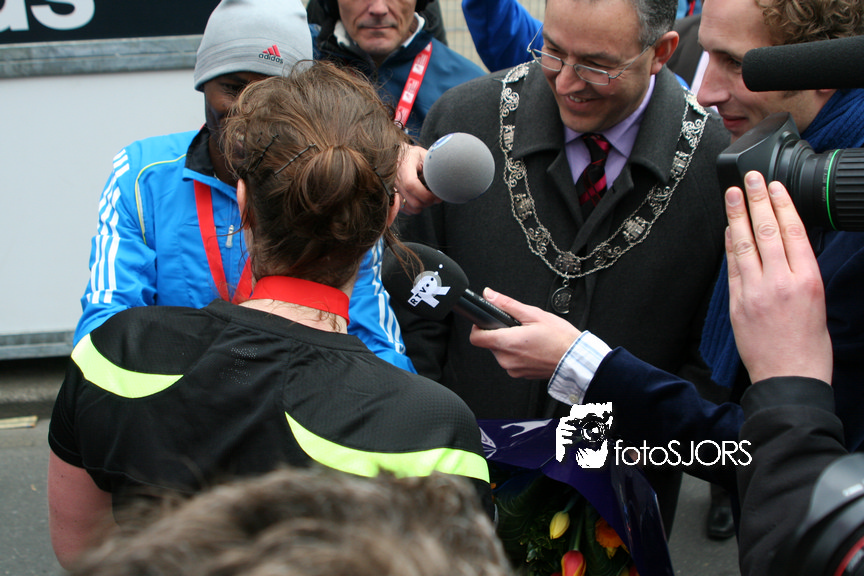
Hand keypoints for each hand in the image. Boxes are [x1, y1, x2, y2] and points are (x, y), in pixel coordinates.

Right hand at [394, 144, 441, 214]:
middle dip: (428, 202)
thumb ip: (432, 166)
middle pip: (413, 201)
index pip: (411, 185)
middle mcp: (396, 180)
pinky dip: (414, 208)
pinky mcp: (393, 196)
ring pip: (410, 207)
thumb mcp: (423, 155)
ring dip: (422, 206)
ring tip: (427, 197)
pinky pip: (405, 209)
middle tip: (436, 197)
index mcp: (404, 168)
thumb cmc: (412, 155)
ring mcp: (394, 189)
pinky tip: (419, 199)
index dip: (425, 194)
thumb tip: (444, 177)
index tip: (435, 195)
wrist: (396, 155)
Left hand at [469, 288, 581, 378]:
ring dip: (509, 344)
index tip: (486, 321)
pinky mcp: (520, 374)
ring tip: (529, 338)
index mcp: (508, 343)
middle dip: (499, 333)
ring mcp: (513, 369)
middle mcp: (507, 359)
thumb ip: (507, 304)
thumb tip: (489, 295)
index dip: (478, 327)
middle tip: (518, 327)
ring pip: (501, 353)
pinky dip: (517, 353)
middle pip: (490, 344)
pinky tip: (532, 348)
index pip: (476, 338)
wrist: (575, 359)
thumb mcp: (533, 314)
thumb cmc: (560, 338)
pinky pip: (511, 361)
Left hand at [726, 171, 831, 383]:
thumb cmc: (809, 346)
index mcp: (808, 280)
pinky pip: (732, 267)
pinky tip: (728, 230)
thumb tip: (788, 248)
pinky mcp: (737, 303)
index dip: (780, 205)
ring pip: (743, 245)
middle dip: (756, 201)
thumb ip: (802, 273)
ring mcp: (755, 292)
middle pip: (766, 232)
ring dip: (735, 216)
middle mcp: (780, 282)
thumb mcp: (819, 302)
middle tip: (748, 179)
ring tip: (731, 194)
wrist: (789, 378)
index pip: (793, 232)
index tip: (773, 186)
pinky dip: (729, 245)